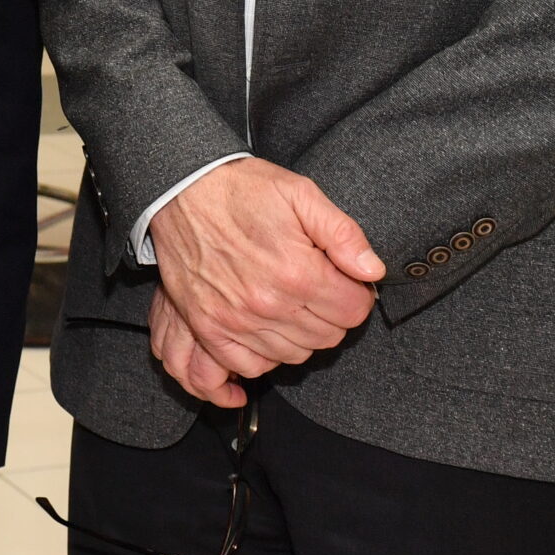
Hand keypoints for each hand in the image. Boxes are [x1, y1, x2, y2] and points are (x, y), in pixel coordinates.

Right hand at [150, 158, 381, 389]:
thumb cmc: (242, 189)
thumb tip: (373, 271)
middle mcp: (268, 303)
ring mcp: (236, 320)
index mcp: (297, 271)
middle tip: (318, 290)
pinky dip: (265, 355)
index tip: (344, 281)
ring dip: (301, 334)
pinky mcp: (208, 327)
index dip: (356, 294)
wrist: (181, 188)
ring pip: (294, 355)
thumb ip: (344, 233)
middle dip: (332, 315)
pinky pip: (250, 365)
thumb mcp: (301, 193)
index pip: (353, 311)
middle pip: (328, 337)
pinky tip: (267, 330)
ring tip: (292, 304)